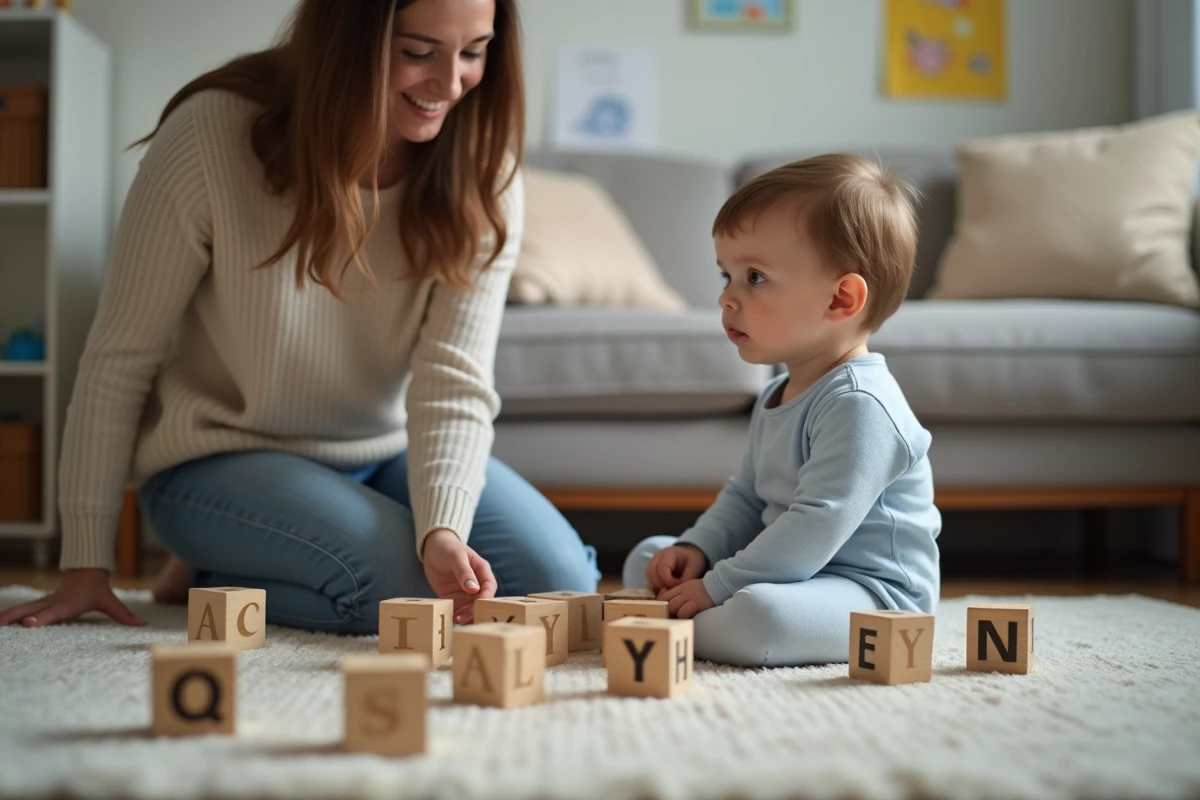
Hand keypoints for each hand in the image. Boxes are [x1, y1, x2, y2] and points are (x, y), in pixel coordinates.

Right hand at [0, 568, 146, 627]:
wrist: (86, 572)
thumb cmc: (97, 590)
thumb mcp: (111, 602)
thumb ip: (125, 615)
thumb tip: (143, 625)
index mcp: (67, 605)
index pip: (52, 613)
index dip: (41, 618)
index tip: (29, 623)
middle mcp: (51, 604)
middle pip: (29, 611)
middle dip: (13, 619)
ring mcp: (42, 603)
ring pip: (19, 610)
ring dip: (5, 618)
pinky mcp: (37, 605)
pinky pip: (19, 611)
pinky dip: (6, 616)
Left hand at [421, 528, 496, 623]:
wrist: (433, 548)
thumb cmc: (448, 548)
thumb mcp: (456, 557)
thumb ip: (465, 573)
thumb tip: (474, 589)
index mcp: (482, 571)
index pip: (489, 587)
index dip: (486, 598)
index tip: (478, 605)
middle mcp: (476, 584)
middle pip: (480, 602)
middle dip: (474, 611)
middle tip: (464, 616)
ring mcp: (465, 592)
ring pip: (470, 608)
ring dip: (465, 616)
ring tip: (455, 619)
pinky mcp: (453, 598)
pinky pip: (456, 609)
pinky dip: (454, 615)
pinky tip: (448, 617)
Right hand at [646, 544, 707, 592]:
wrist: (689, 556)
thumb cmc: (692, 561)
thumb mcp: (694, 568)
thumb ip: (687, 579)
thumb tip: (678, 591)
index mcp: (669, 553)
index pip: (662, 568)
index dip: (668, 581)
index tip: (678, 587)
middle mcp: (657, 556)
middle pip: (651, 572)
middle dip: (660, 585)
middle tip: (672, 592)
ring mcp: (652, 562)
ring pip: (648, 576)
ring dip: (656, 587)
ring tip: (668, 592)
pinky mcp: (651, 569)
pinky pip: (649, 579)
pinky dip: (655, 587)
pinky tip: (664, 592)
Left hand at [660, 578, 714, 619]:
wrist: (718, 586)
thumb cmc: (702, 590)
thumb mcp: (687, 587)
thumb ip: (676, 593)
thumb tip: (663, 597)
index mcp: (680, 588)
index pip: (663, 597)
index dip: (662, 605)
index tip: (665, 612)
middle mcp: (683, 592)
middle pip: (667, 602)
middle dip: (668, 611)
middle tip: (673, 617)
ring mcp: (690, 598)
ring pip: (673, 606)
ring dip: (675, 613)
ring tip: (681, 618)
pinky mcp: (697, 604)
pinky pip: (683, 612)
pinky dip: (683, 616)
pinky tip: (688, 618)